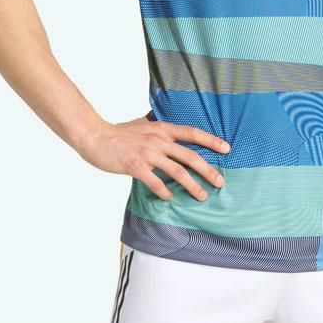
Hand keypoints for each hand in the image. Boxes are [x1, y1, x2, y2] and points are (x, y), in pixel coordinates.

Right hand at [77, 111, 230, 201]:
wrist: (96, 137)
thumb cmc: (120, 132)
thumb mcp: (143, 124)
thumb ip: (158, 128)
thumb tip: (171, 130)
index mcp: (162, 128)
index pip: (192, 133)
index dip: (211, 140)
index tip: (227, 148)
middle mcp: (158, 140)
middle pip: (190, 156)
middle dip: (208, 170)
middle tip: (220, 182)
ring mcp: (147, 153)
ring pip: (177, 171)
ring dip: (192, 186)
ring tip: (202, 196)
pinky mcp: (135, 166)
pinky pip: (155, 182)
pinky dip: (165, 191)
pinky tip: (171, 198)